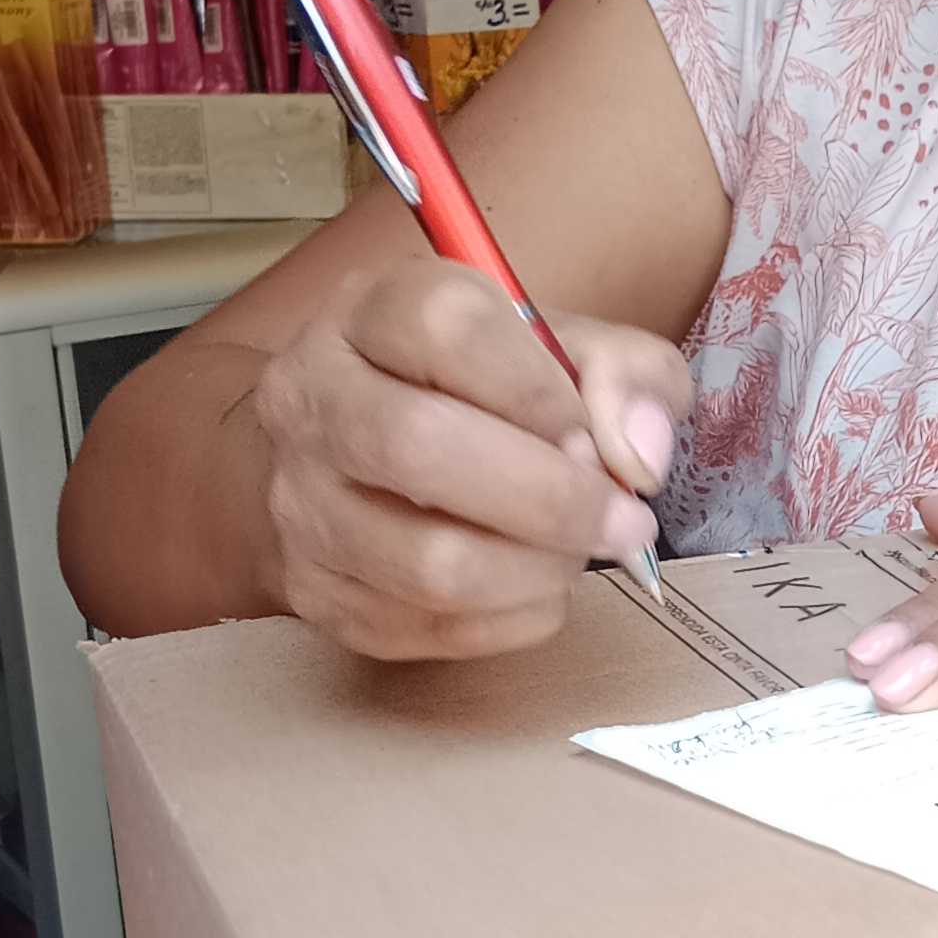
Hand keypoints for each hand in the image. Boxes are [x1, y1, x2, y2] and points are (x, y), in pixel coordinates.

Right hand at [251, 262, 689, 661]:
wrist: (348, 461)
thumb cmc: (478, 393)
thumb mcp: (566, 350)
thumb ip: (627, 376)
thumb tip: (639, 457)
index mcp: (373, 310)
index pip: (447, 329)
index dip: (538, 389)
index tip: (592, 433)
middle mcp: (311, 396)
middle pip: (417, 446)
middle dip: (550, 498)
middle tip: (622, 522)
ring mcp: (298, 502)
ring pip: (427, 562)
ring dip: (537, 571)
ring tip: (579, 554)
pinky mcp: (314, 593)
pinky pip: (430, 628)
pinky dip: (512, 620)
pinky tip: (535, 587)